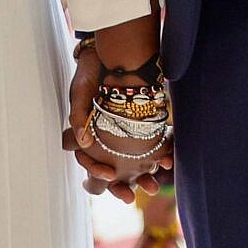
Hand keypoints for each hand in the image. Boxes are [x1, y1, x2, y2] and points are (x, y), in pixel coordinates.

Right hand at [67, 42, 158, 200]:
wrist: (117, 51)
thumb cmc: (92, 71)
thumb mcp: (81, 92)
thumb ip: (79, 116)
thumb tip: (85, 145)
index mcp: (87, 133)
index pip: (87, 161)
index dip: (96, 172)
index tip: (109, 175)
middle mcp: (105, 136)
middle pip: (112, 169)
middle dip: (122, 185)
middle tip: (132, 196)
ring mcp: (124, 132)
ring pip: (134, 162)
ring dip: (142, 176)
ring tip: (154, 186)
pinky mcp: (142, 124)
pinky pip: (151, 146)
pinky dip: (159, 156)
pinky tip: (168, 163)